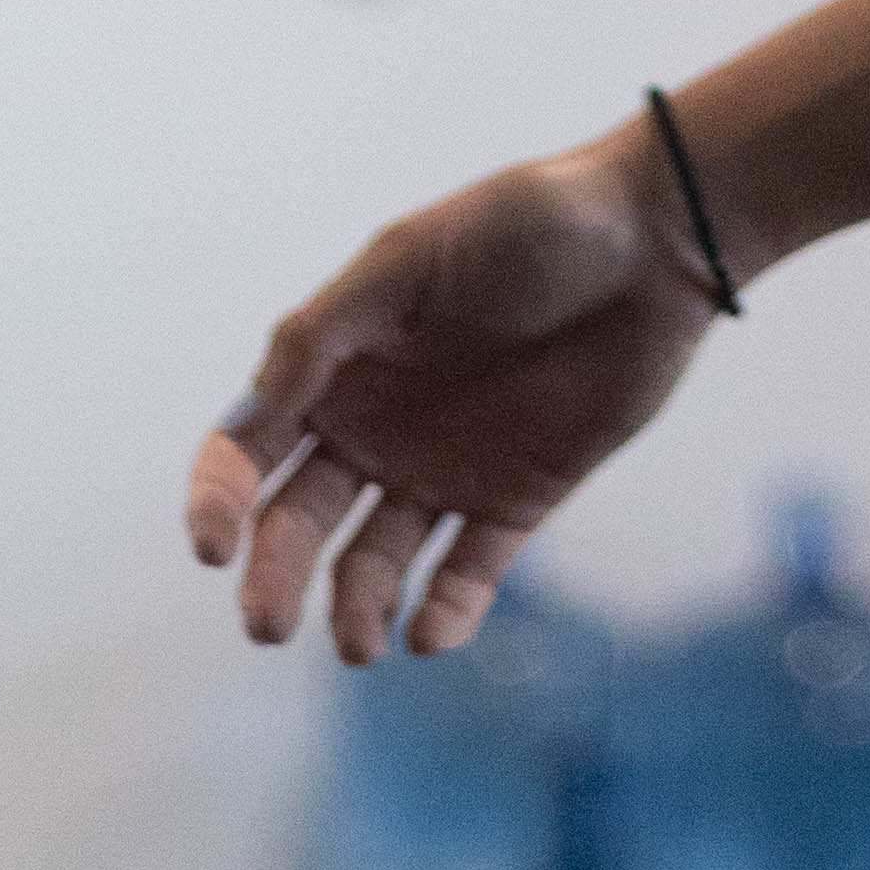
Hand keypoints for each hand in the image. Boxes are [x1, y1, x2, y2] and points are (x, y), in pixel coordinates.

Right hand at [186, 114, 720, 662]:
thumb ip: (328, 329)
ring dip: (355, 609)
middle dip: (275, 578)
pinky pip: (466, 575)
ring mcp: (441, 470)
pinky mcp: (514, 502)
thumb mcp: (411, 258)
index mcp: (336, 367)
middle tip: (268, 627)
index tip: (214, 548)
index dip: (218, 499)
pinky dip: (444, 613)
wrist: (655, 241)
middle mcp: (375, 429)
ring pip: (373, 563)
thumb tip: (255, 403)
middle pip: (299, 522)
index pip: (249, 448)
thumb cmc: (530, 225)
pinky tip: (432, 633)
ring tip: (362, 644)